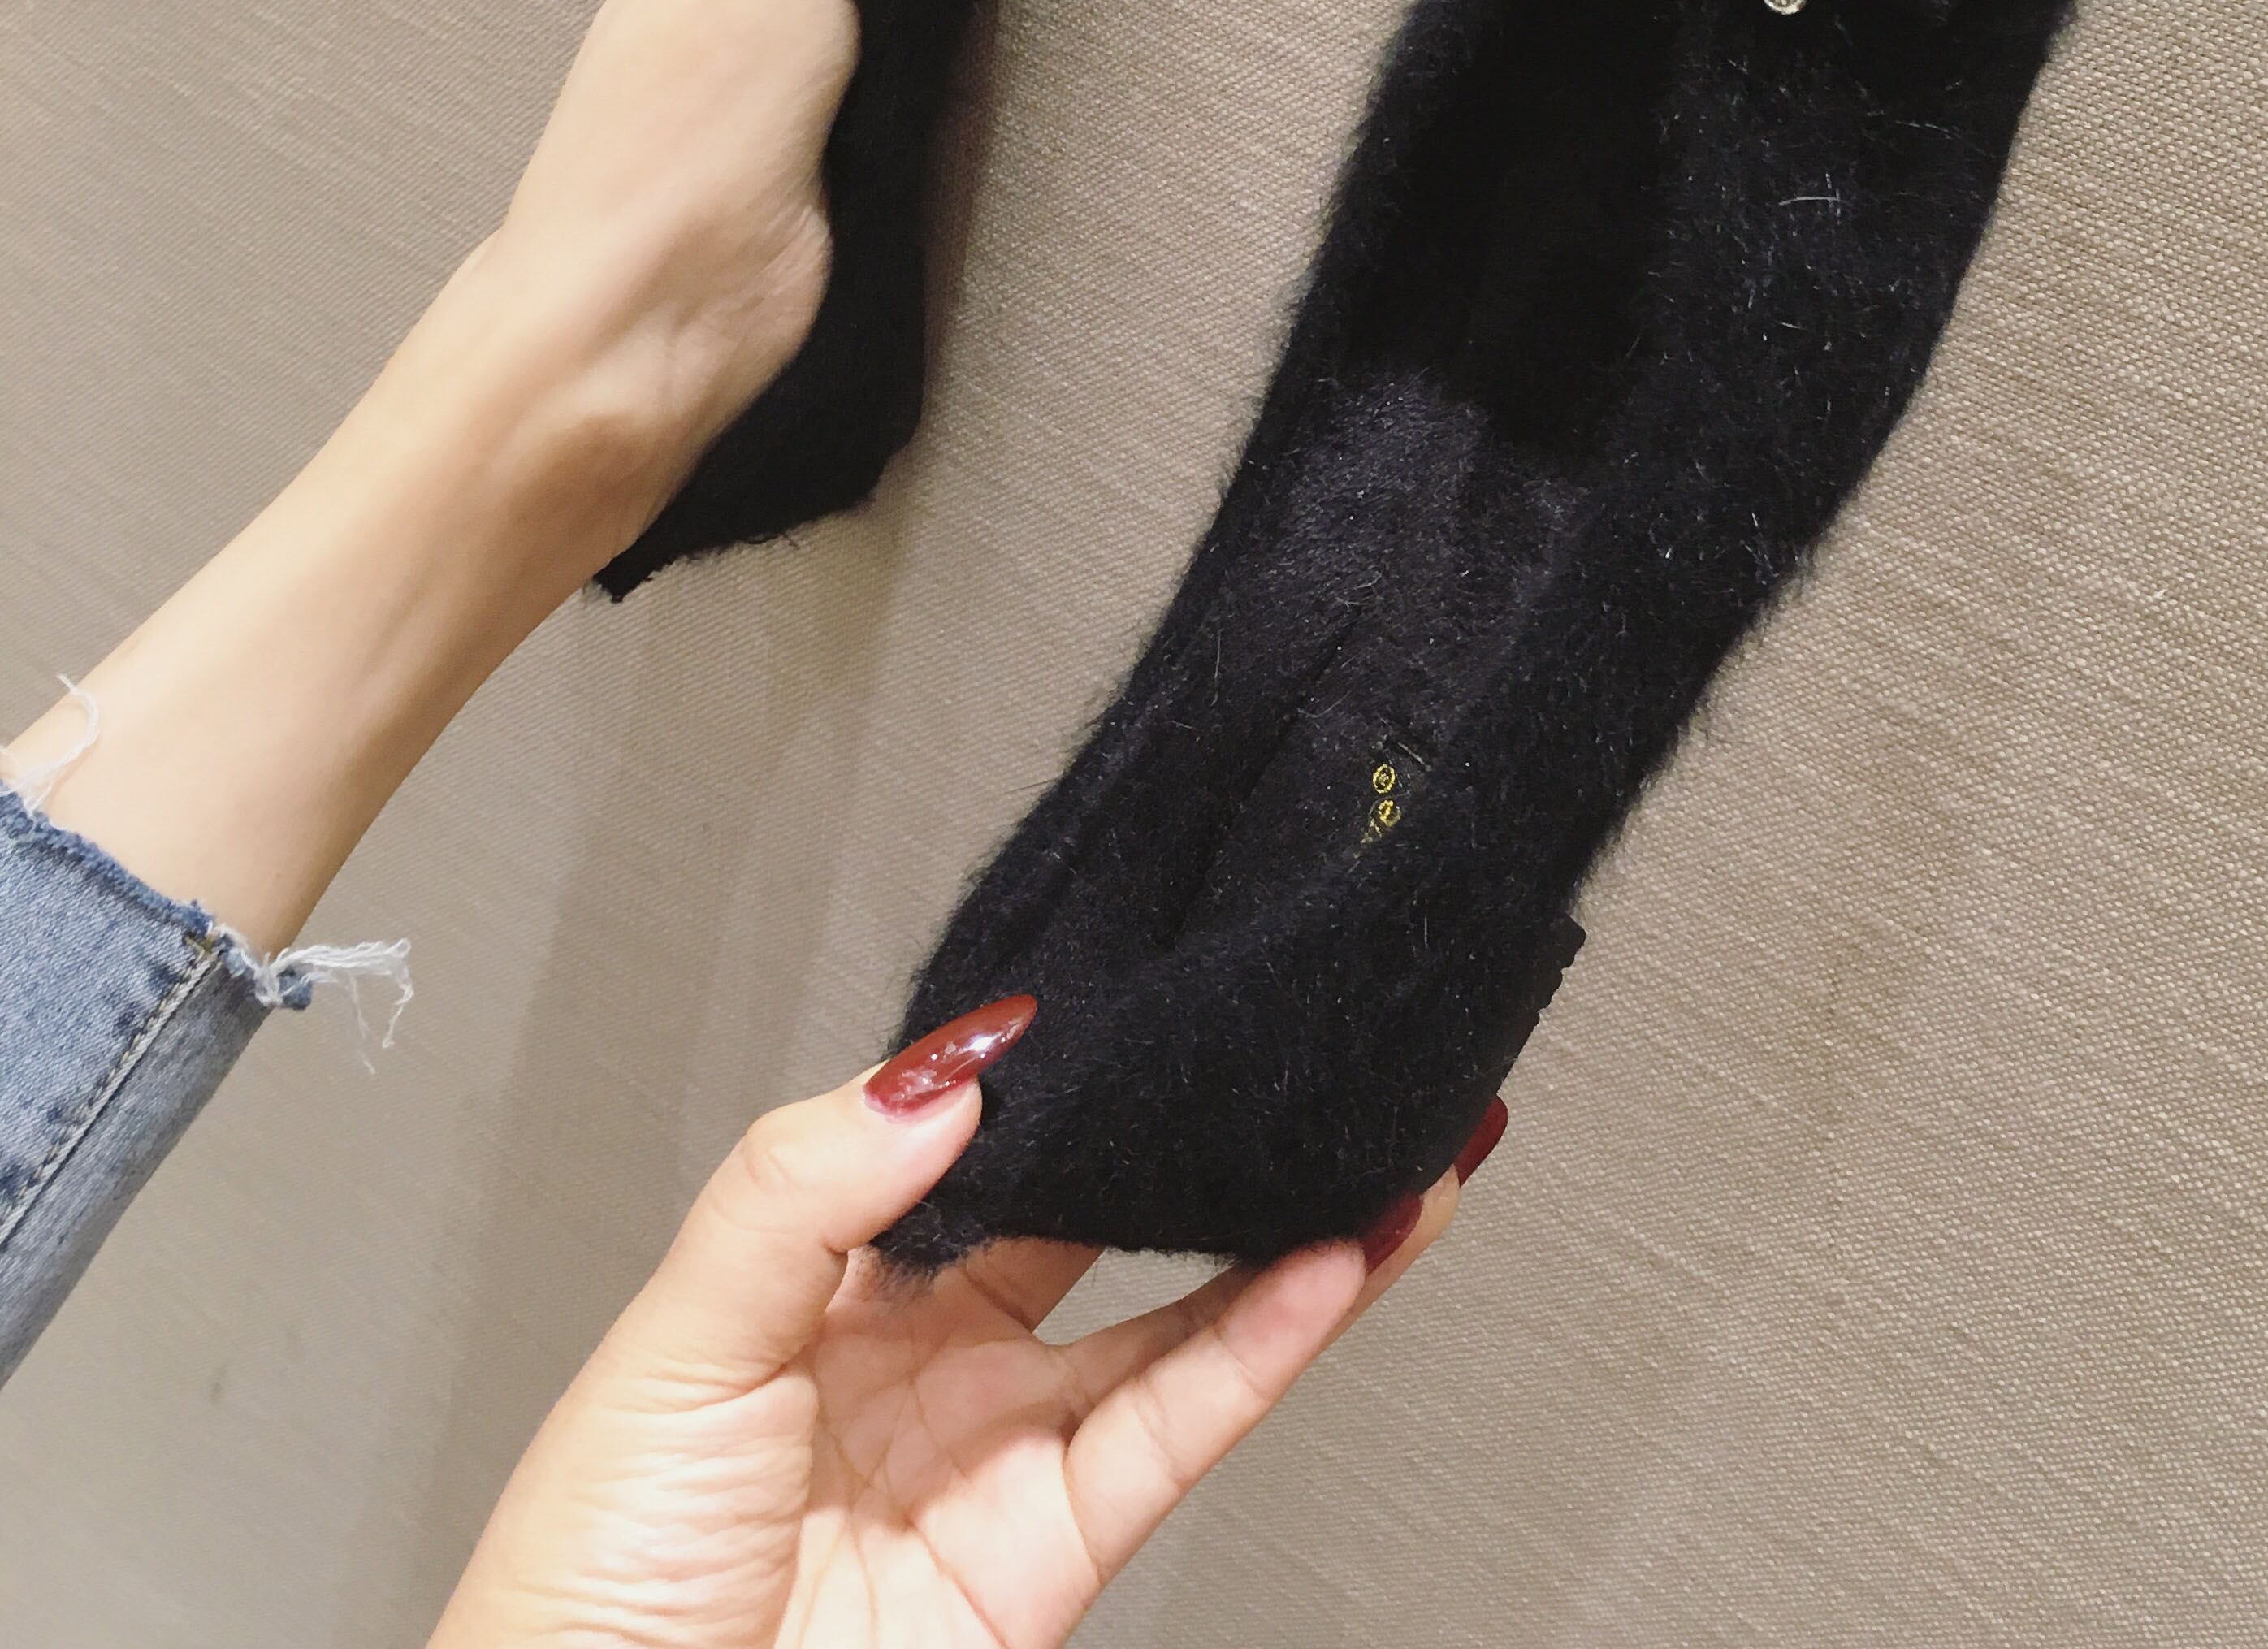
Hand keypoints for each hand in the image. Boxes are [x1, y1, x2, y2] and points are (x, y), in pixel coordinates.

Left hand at [429, 998, 1498, 1647]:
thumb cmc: (584, 1577)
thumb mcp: (676, 1338)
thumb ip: (801, 1189)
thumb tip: (947, 1074)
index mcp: (826, 1281)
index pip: (972, 1145)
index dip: (1061, 1073)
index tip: (1142, 987)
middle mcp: (927, 1358)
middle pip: (1096, 1222)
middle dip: (1195, 1139)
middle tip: (1291, 1046)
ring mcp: (996, 1453)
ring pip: (1173, 1320)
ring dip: (1286, 1234)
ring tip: (1386, 1139)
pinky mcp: (1050, 1553)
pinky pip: (1178, 1427)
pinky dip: (1270, 1342)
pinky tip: (1341, 1257)